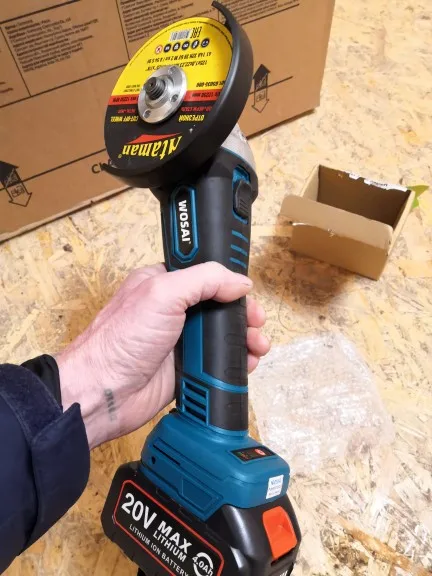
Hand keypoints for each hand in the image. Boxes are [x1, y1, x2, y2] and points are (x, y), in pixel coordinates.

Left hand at [57, 262, 269, 448]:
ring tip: (257, 345)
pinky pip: (218, 362)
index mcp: (163, 284)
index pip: (204, 274)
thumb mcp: (163, 294)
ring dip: (244, 338)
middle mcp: (173, 310)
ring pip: (222, 335)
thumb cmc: (120, 341)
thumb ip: (204, 280)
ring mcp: (180, 341)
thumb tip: (239, 282)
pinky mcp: (186, 368)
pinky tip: (247, 363)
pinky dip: (236, 362)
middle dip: (243, 313)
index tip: (247, 289)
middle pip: (220, 306)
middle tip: (256, 321)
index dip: (228, 280)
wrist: (104, 393)